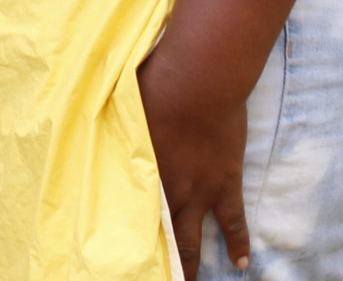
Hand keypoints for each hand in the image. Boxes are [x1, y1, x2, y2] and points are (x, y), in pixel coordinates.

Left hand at [137, 41, 251, 273]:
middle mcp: (168, 191)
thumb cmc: (157, 87)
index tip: (117, 253)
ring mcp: (200, 191)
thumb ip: (117, 127)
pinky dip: (238, 243)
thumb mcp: (126, 108)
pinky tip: (240, 263)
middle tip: (157, 276)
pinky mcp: (227, 182)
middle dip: (159, 261)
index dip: (124, 234)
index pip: (127, 212)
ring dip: (190, 263)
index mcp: (141, 173)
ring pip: (193, 238)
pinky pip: (233, 221)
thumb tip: (101, 126)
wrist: (201, 82)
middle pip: (160, 235)